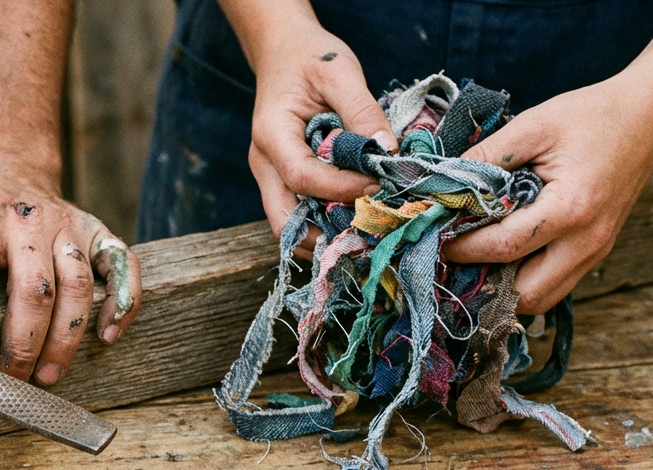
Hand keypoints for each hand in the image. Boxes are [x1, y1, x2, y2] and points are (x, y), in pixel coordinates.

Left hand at [0, 159, 140, 385]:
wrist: (3, 163)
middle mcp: (26, 217)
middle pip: (34, 290)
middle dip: (21, 345)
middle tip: (10, 386)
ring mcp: (67, 223)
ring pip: (79, 284)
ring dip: (67, 337)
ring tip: (49, 377)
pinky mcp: (98, 230)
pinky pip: (123, 265)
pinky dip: (123, 301)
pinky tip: (108, 336)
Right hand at [236, 10, 396, 246]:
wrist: (284, 52)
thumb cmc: (310, 57)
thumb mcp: (341, 73)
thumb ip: (363, 111)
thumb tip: (387, 151)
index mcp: (272, 135)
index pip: (301, 177)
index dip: (340, 188)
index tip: (378, 184)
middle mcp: (265, 162)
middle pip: (283, 219)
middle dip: (323, 235)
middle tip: (366, 232)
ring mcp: (271, 174)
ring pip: (289, 223)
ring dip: (324, 234)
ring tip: (364, 229)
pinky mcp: (284, 178)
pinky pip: (300, 212)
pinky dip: (324, 222)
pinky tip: (354, 217)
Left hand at [442, 74, 652, 313]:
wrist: (647, 116)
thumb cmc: (593, 116)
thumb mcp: (534, 126)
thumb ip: (486, 158)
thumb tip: (440, 184)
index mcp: (571, 208)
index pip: (505, 247)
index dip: (463, 248)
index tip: (434, 239)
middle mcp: (588, 241)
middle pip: (526, 293)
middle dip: (483, 284)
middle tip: (451, 259)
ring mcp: (596, 251)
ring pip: (542, 298)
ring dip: (504, 290)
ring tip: (474, 261)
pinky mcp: (597, 251)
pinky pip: (555, 284)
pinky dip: (524, 280)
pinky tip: (500, 257)